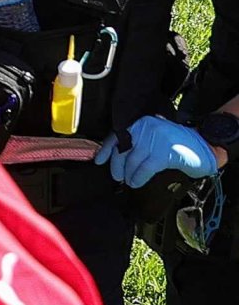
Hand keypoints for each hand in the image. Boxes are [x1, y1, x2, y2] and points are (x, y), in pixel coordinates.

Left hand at [98, 115, 218, 187]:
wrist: (204, 146)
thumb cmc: (177, 144)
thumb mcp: (154, 137)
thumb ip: (136, 141)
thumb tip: (114, 157)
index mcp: (142, 123)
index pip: (118, 135)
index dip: (106, 149)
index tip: (99, 161)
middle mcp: (147, 127)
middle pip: (123, 150)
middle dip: (117, 166)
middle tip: (118, 176)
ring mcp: (157, 139)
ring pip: (133, 160)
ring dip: (129, 174)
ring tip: (130, 180)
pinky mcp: (165, 152)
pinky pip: (145, 168)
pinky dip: (139, 177)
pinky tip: (137, 182)